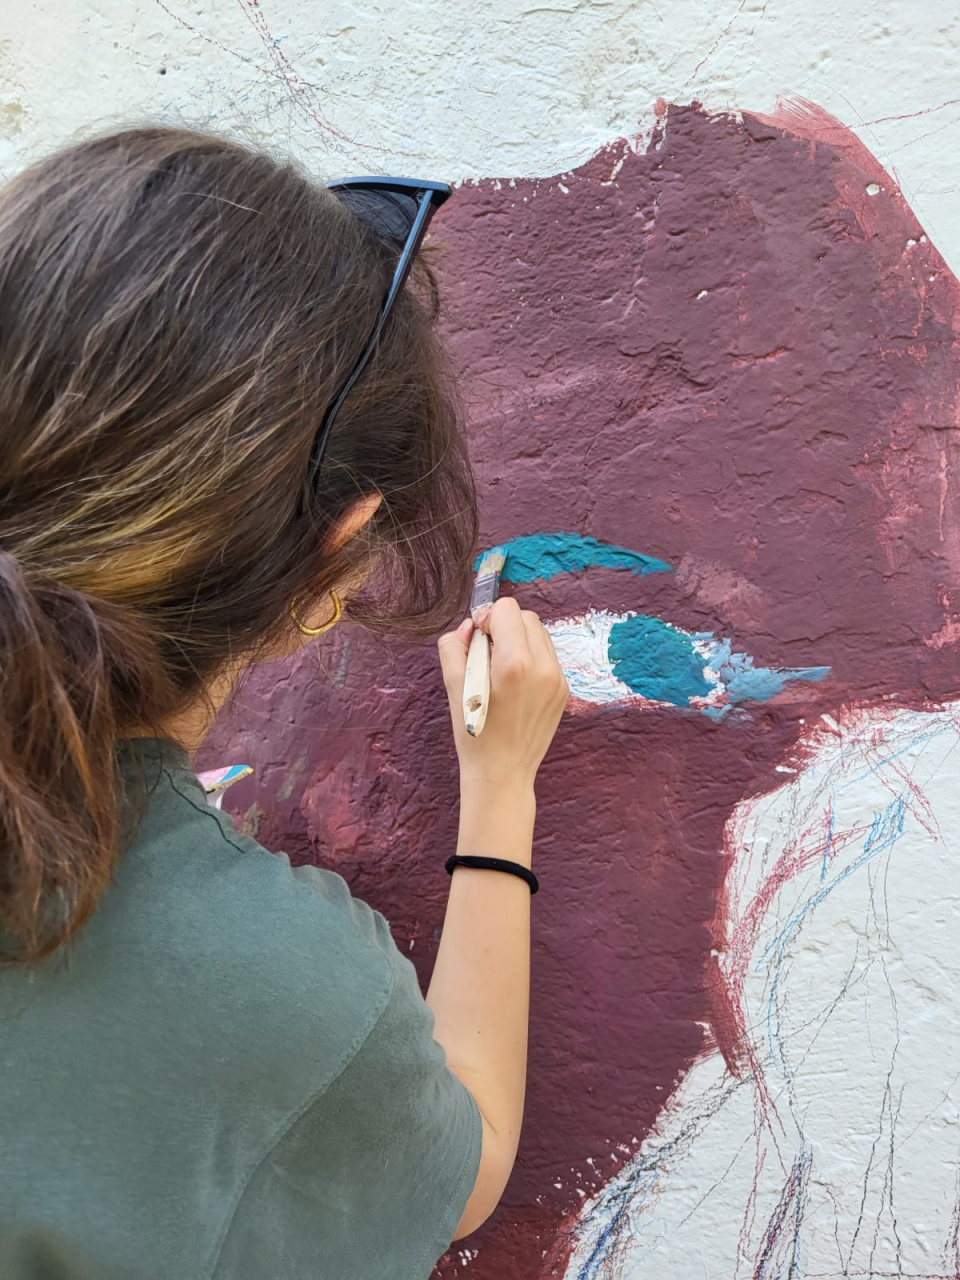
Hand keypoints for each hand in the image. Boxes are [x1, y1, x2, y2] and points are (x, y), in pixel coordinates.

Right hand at [438, 597, 568, 792]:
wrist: (502, 773)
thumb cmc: (475, 733)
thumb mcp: (453, 687)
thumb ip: (455, 646)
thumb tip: (470, 626)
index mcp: (514, 663)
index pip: (507, 609)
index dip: (488, 618)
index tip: (478, 638)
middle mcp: (542, 667)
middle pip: (527, 617)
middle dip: (505, 626)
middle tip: (487, 653)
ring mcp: (557, 679)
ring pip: (540, 634)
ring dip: (519, 640)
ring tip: (501, 669)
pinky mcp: (563, 689)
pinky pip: (548, 656)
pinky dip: (531, 658)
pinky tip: (515, 683)